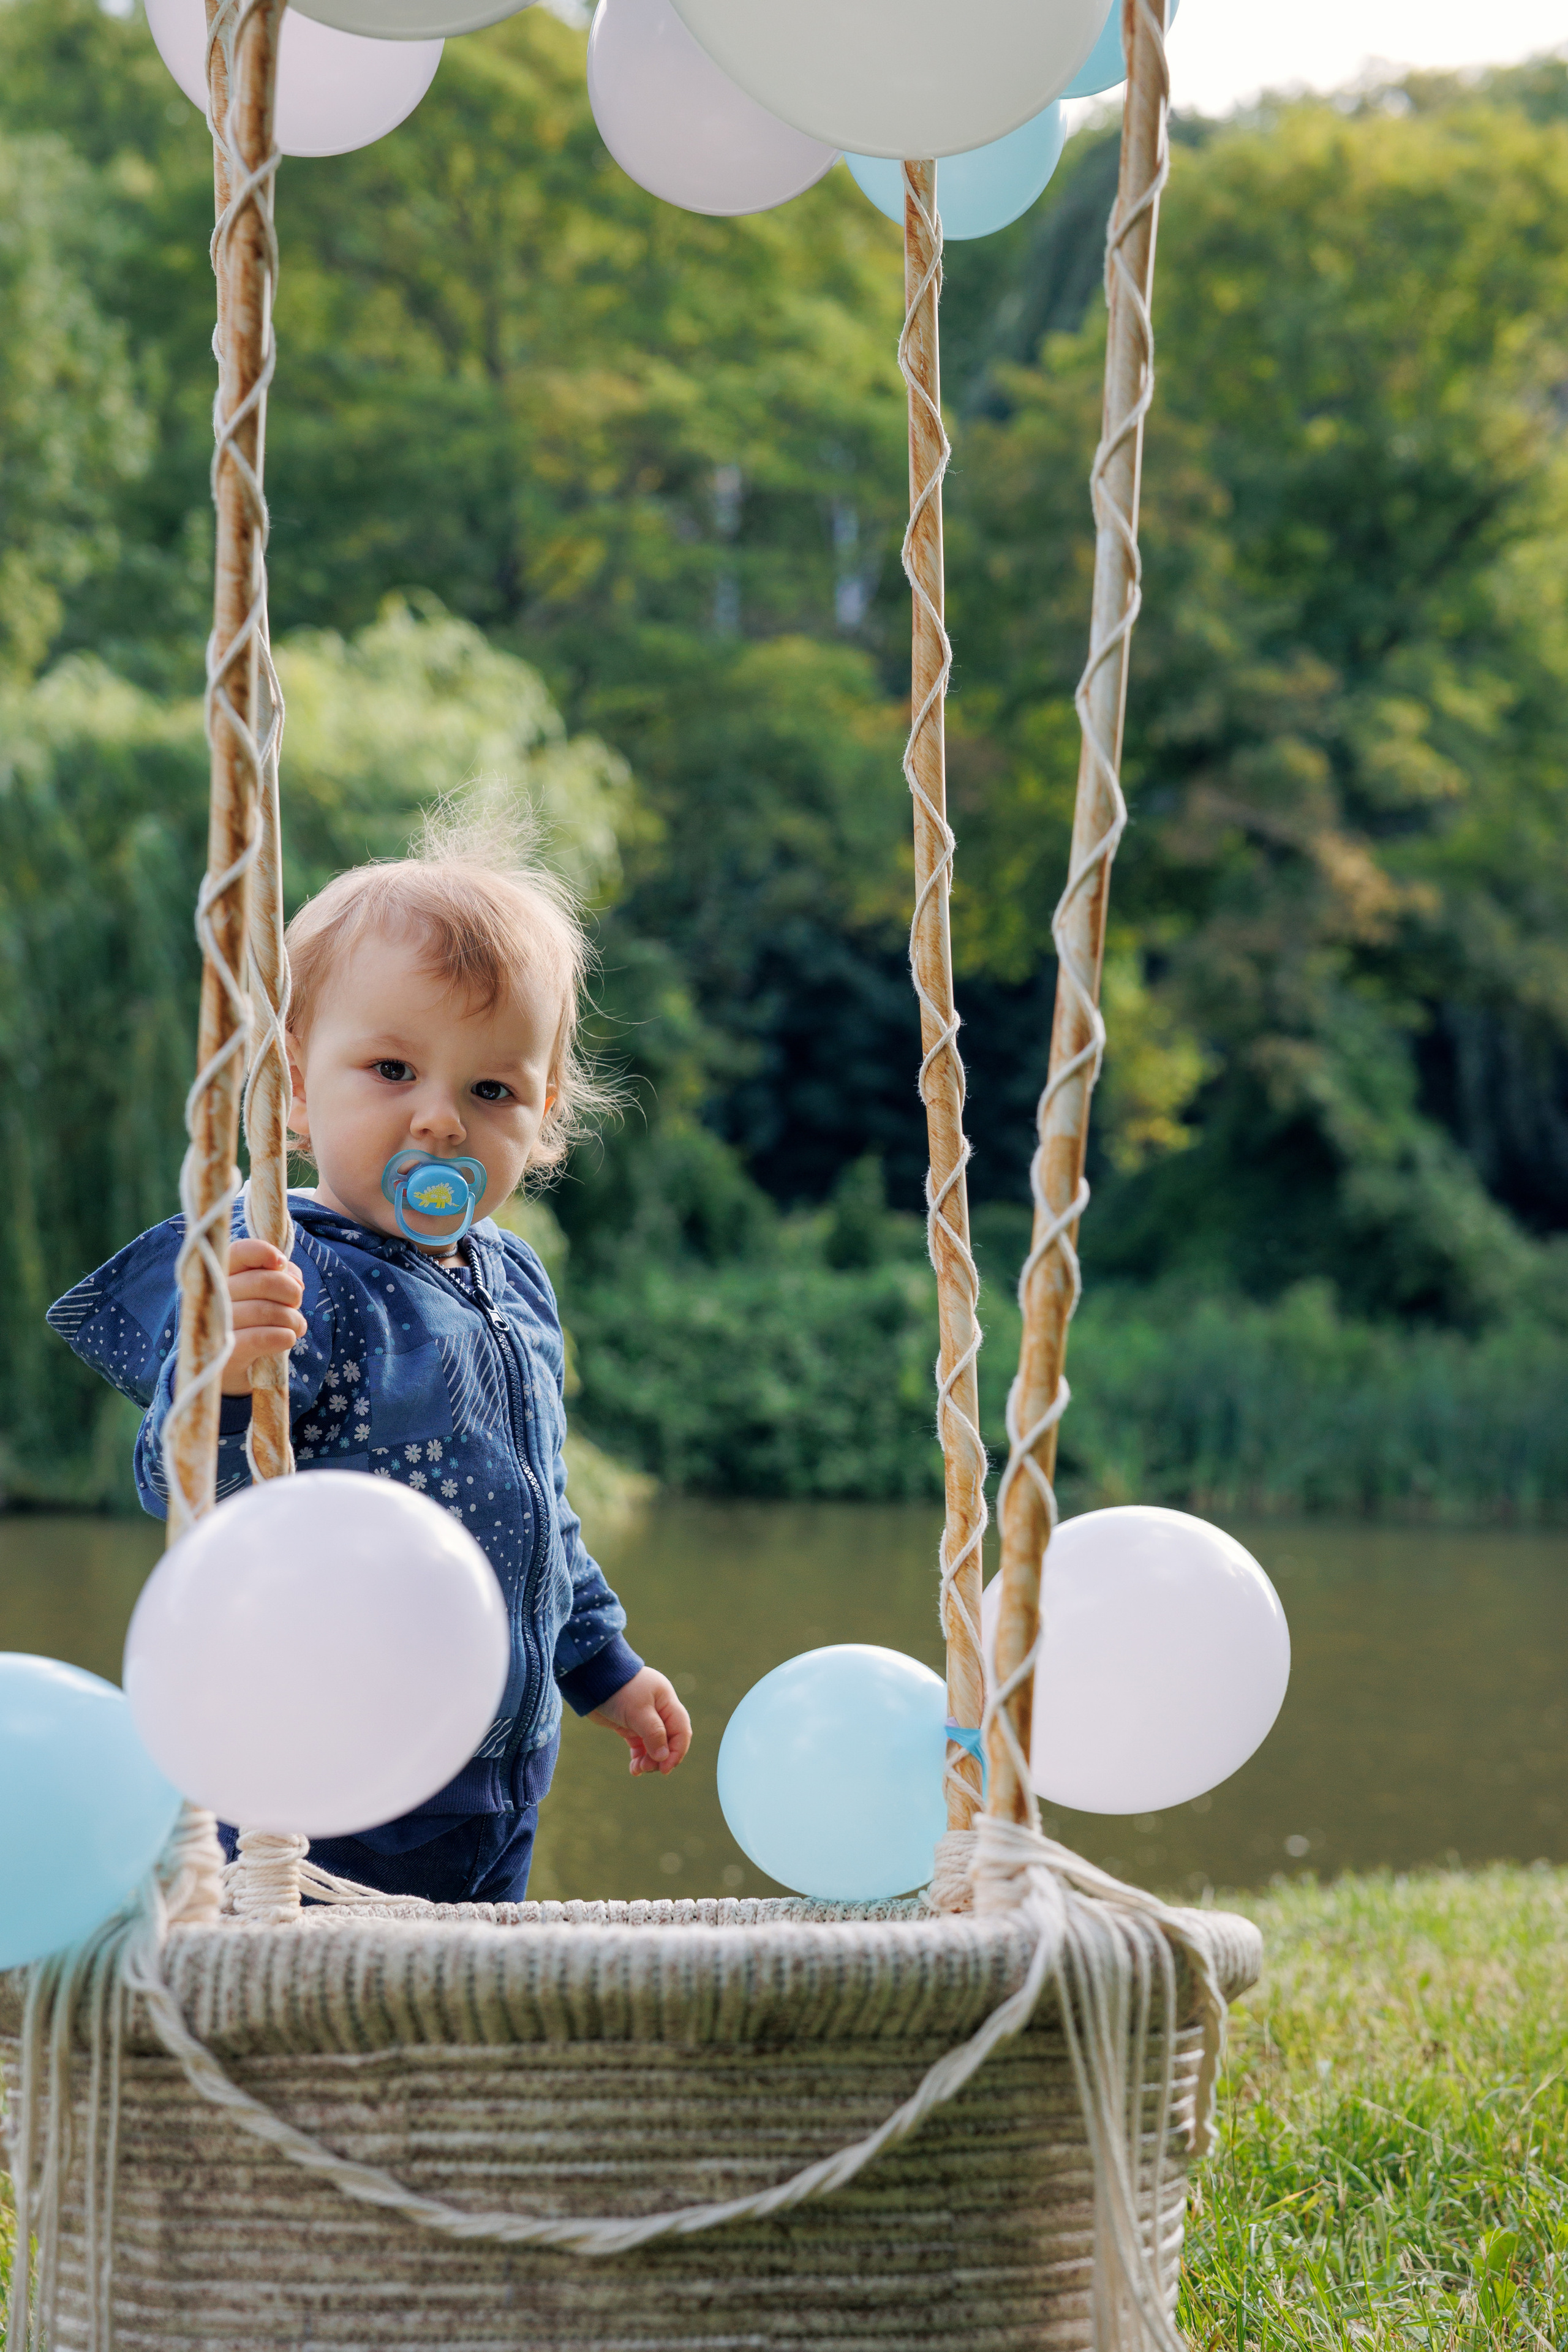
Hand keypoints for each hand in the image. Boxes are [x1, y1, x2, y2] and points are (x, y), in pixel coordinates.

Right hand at [220, 1239, 305, 1396]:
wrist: (232, 1372)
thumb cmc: (252, 1327)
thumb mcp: (266, 1297)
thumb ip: (279, 1277)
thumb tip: (291, 1273)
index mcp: (220, 1277)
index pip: (239, 1252)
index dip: (264, 1252)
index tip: (281, 1263)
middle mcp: (211, 1298)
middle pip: (261, 1281)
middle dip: (290, 1292)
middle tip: (295, 1304)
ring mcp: (215, 1327)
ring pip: (264, 1310)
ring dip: (292, 1318)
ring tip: (297, 1326)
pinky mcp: (224, 1355)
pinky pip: (259, 1338)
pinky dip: (283, 1336)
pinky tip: (288, 1338)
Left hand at [591, 1668, 691, 1777]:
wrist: (591, 1679)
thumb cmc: (619, 1690)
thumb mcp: (638, 1711)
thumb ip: (654, 1733)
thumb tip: (664, 1757)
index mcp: (667, 1702)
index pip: (680, 1730)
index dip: (677, 1751)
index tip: (665, 1769)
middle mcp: (658, 1710)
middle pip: (668, 1740)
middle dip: (660, 1757)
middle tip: (647, 1768)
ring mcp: (643, 1718)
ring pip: (654, 1745)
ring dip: (649, 1759)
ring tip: (638, 1769)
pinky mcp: (629, 1724)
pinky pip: (640, 1744)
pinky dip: (639, 1756)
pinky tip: (634, 1767)